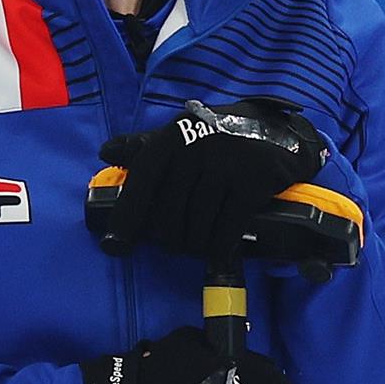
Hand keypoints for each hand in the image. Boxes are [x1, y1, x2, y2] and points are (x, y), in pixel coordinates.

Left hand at [97, 98, 328, 262]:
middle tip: (174, 244)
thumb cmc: (219, 136)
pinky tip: (217, 251)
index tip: (115, 248)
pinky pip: (227, 228)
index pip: (141, 184)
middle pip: (168, 214)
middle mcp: (194, 150)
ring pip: (197, 225)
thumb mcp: (180, 133)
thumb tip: (105, 153)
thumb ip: (142, 146)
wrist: (279, 133)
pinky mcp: (253, 183)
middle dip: (168, 239)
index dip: (126, 220)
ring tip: (195, 246)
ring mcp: (225, 166)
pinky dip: (219, 246)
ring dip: (194, 245)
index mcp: (171, 138)